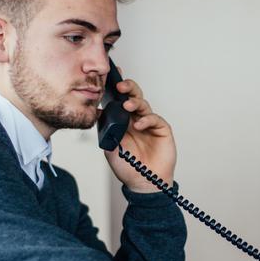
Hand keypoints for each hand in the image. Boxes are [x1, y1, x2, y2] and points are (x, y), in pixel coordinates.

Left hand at [103, 77, 176, 193]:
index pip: (120, 100)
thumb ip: (106, 130)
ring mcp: (149, 124)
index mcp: (123, 121)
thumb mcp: (110, 148)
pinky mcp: (162, 129)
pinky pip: (154, 119)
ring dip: (135, 102)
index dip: (117, 88)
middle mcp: (136, 119)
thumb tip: (97, 113)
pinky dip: (146, 120)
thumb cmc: (128, 167)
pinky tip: (139, 124)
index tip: (111, 77)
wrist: (143, 183)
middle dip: (127, 88)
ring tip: (127, 105)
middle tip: (120, 86)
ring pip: (143, 105)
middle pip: (133, 96)